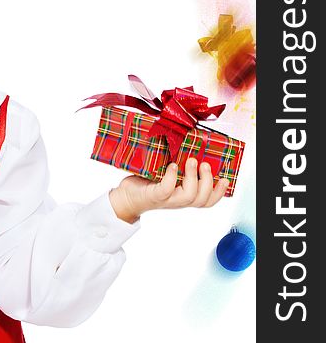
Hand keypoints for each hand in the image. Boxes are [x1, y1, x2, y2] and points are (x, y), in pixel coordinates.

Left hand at [109, 157, 228, 223]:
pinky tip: (171, 166)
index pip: (207, 201)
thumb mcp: (167, 176)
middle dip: (208, 182)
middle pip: (201, 199)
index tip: (225, 179)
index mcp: (183, 196)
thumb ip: (179, 169)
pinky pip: (166, 190)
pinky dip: (171, 178)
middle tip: (204, 164)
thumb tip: (190, 148)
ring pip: (188, 196)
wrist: (125, 197)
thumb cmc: (147, 184)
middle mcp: (177, 200)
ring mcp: (166, 199)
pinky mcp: (153, 196)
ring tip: (191, 161)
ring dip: (193, 177)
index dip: (219, 192)